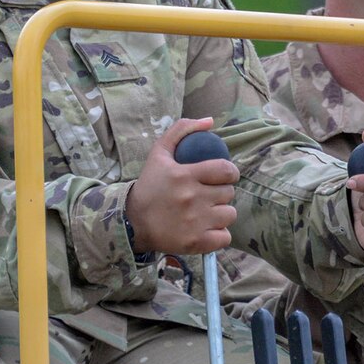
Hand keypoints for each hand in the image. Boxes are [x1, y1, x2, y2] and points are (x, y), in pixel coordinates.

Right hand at [124, 118, 238, 254]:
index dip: (230, 172)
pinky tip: (208, 228)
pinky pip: (224, 237)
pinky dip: (219, 234)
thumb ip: (182, 130)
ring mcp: (195, 222)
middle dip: (222, 192)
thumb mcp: (159, 153)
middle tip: (210, 194)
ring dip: (222, 212)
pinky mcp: (195, 242)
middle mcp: (192, 198)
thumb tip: (210, 120)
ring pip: (229, 214)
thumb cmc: (149, 185)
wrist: (132, 222)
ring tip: (209, 211)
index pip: (226, 170)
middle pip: (228, 193)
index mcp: (185, 175)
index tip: (224, 176)